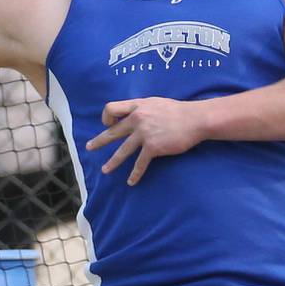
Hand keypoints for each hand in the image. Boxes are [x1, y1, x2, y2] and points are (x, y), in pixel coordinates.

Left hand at [85, 97, 203, 185]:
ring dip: (112, 162)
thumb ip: (143, 109)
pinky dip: (135, 174)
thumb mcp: (157, 103)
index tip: (108, 124)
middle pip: (112, 132)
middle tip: (88, 148)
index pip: (111, 108)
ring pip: (122, 151)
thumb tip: (136, 114)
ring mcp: (144, 134)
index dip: (106, 117)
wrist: (195, 119)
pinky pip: (139, 163)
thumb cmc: (179, 111)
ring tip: (105, 170)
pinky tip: (131, 182)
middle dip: (98, 141)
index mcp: (138, 106)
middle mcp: (137, 119)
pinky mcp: (153, 147)